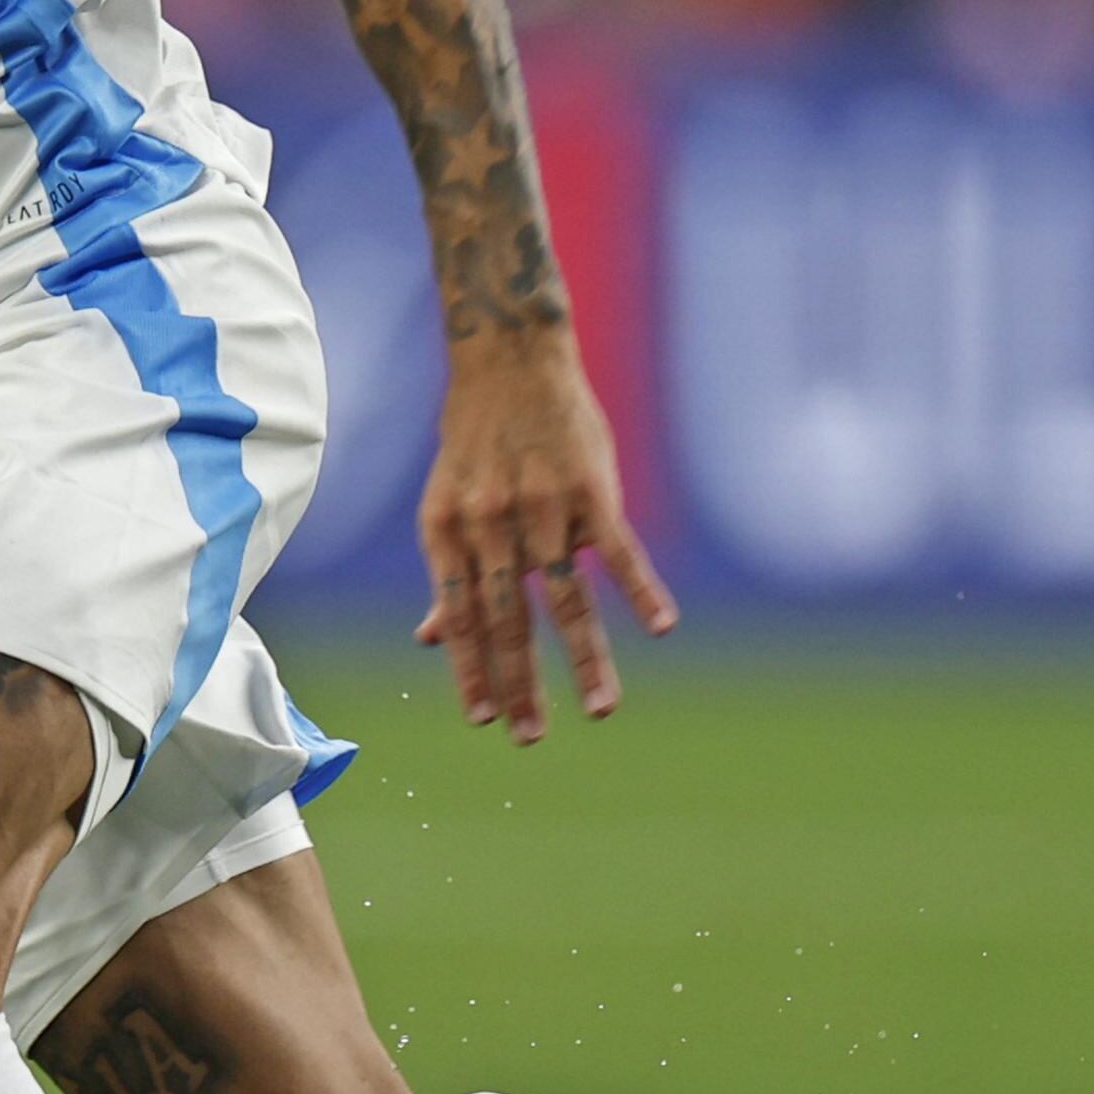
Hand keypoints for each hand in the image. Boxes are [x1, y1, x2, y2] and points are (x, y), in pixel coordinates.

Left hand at [412, 332, 675, 742]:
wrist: (508, 355)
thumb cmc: (476, 437)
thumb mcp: (447, 503)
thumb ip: (448, 573)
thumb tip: (431, 640)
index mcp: (448, 531)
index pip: (461, 616)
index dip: (471, 669)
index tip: (482, 719)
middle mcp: (491, 523)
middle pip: (508, 619)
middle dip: (519, 683)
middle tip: (528, 737)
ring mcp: (543, 506)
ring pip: (565, 597)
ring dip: (584, 659)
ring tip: (599, 710)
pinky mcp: (591, 488)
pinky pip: (619, 550)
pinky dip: (642, 589)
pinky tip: (661, 627)